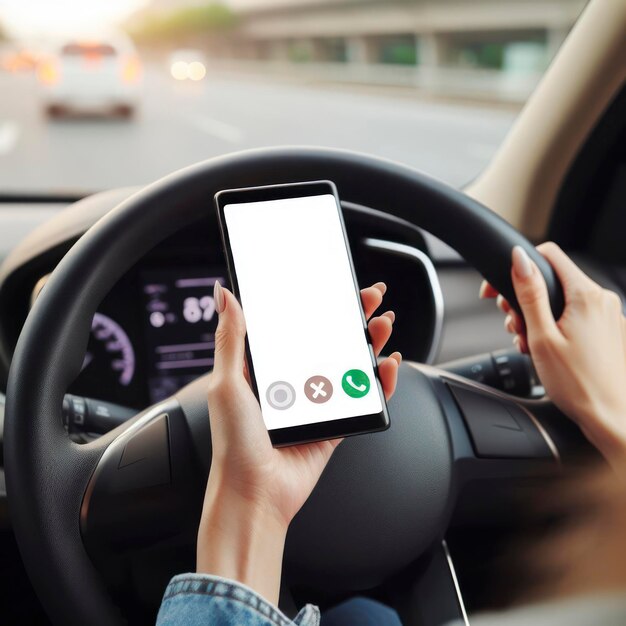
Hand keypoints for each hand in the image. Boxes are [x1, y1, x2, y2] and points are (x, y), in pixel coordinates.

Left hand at [198, 281, 400, 602]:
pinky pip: (362, 399)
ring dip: (370, 344)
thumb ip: (231, 338)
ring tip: (383, 326)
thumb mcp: (227, 383)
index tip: (335, 287)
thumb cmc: (234, 444)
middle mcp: (292, 383)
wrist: (255, 494)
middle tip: (370, 298)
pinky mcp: (333, 425)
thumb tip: (223, 294)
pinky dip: (379, 383)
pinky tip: (388, 366)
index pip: (298, 327)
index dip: (318, 305)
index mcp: (266, 369)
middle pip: (330, 342)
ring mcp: (315, 404)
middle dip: (353, 318)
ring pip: (350, 366)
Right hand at [480, 243, 625, 466]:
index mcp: (586, 295)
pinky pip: (575, 317)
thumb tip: (519, 259)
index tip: (500, 289)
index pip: (548, 255)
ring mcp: (608, 316)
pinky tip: (545, 349)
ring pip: (562, 301)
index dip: (519, 267)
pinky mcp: (608, 331)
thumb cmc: (578, 384)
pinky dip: (555, 327)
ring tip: (528, 343)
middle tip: (513, 325)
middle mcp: (602, 300)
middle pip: (552, 281)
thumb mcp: (541, 337)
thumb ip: (529, 294)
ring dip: (537, 318)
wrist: (611, 417)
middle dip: (525, 300)